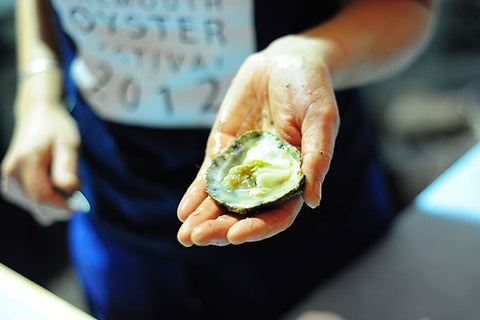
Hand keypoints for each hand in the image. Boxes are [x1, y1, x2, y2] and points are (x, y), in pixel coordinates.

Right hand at [1, 77, 80, 210]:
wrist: (38, 114)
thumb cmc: (57, 128)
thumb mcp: (69, 144)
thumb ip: (68, 167)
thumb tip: (69, 190)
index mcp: (26, 161)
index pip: (43, 196)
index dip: (63, 205)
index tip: (82, 203)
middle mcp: (11, 171)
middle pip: (38, 203)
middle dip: (61, 201)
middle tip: (78, 183)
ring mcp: (8, 177)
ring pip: (35, 203)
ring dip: (55, 198)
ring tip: (66, 175)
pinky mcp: (10, 181)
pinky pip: (32, 199)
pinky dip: (48, 195)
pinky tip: (55, 180)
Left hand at [177, 36, 339, 245]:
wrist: (286, 61)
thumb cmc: (312, 88)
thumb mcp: (321, 118)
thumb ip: (317, 156)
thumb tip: (314, 201)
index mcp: (294, 177)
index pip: (278, 214)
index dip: (259, 228)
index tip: (237, 235)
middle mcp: (267, 177)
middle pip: (245, 213)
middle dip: (221, 228)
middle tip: (198, 238)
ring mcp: (244, 164)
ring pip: (223, 199)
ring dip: (204, 218)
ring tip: (185, 235)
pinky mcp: (224, 148)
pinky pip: (209, 175)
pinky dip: (197, 193)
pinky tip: (184, 210)